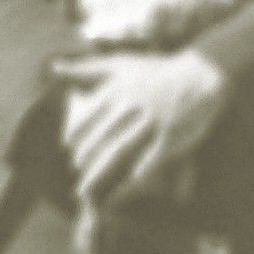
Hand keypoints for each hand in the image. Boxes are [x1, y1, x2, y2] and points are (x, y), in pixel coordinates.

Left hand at [53, 48, 230, 202]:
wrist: (201, 74)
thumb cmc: (156, 71)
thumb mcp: (121, 64)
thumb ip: (87, 68)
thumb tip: (53, 66)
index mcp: (120, 90)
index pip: (89, 115)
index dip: (76, 133)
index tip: (67, 147)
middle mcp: (134, 106)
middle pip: (102, 136)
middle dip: (85, 157)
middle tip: (74, 172)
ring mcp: (153, 121)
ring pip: (121, 150)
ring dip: (100, 171)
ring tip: (86, 189)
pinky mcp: (173, 134)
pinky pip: (153, 156)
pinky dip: (141, 169)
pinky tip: (127, 183)